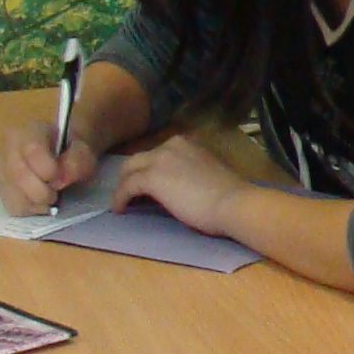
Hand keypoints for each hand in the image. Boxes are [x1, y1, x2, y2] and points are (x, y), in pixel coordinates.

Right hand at [0, 121, 100, 215]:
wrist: (62, 155)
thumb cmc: (71, 151)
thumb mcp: (83, 151)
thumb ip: (76, 161)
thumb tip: (59, 180)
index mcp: (27, 132)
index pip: (32, 150)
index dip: (48, 169)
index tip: (60, 178)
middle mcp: (7, 149)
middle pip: (19, 175)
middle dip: (42, 191)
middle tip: (57, 193)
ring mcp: (1, 171)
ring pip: (13, 194)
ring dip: (37, 203)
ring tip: (50, 196)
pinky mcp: (1, 189)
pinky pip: (12, 205)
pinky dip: (30, 209)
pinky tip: (40, 202)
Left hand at [110, 134, 254, 236]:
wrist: (232, 203)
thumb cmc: (228, 194)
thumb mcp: (206, 172)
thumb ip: (190, 171)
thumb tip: (178, 185)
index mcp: (187, 143)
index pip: (158, 154)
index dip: (150, 170)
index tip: (149, 186)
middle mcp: (171, 145)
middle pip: (139, 158)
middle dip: (132, 175)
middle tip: (131, 194)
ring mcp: (159, 160)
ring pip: (129, 169)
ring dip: (124, 185)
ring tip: (124, 202)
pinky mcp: (151, 178)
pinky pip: (126, 187)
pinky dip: (120, 198)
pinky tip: (120, 210)